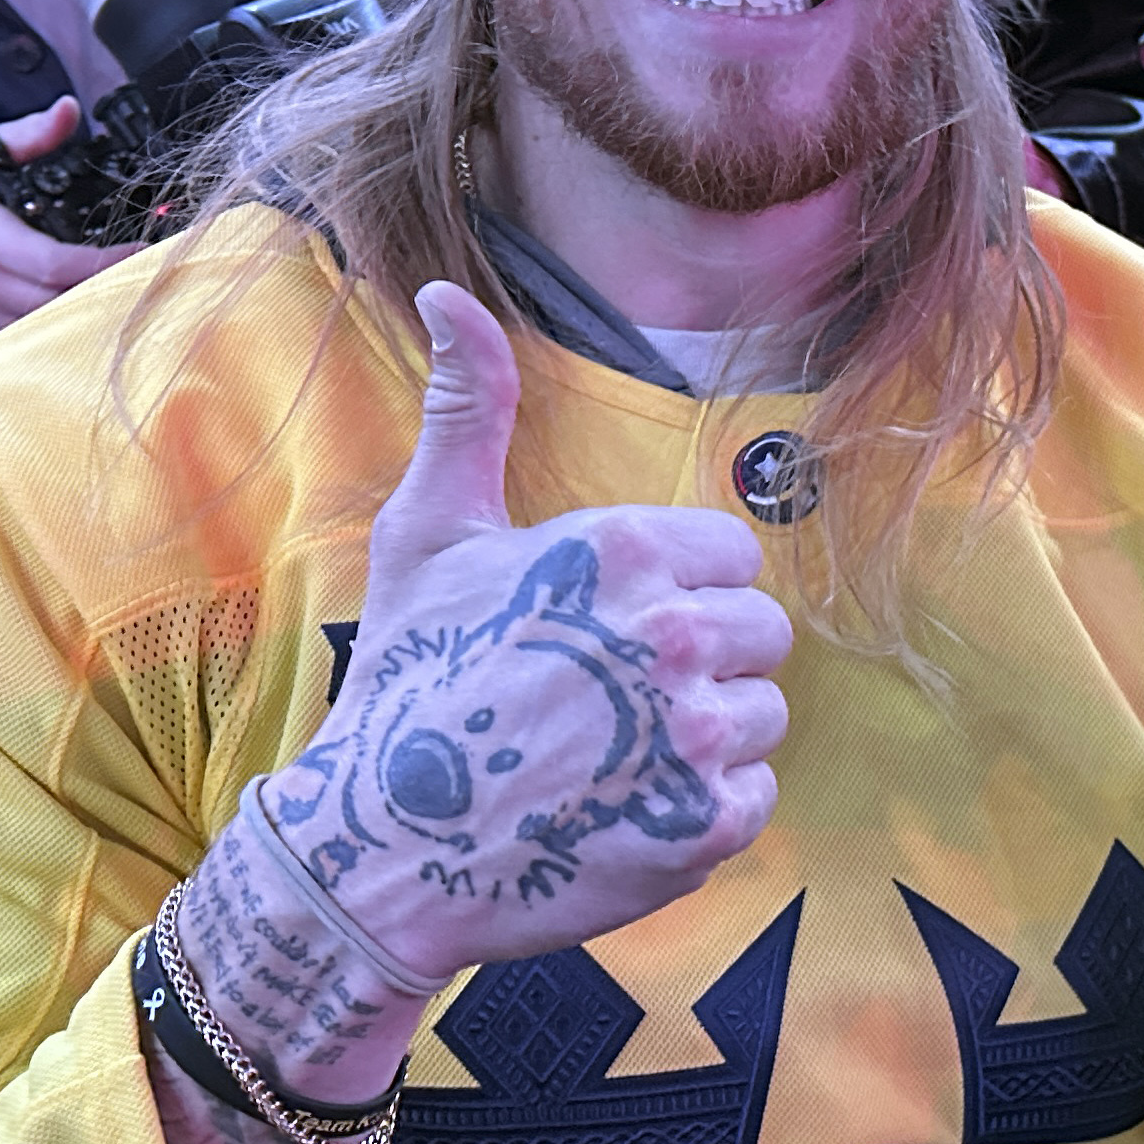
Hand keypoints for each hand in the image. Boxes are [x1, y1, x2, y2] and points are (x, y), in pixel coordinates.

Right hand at [0, 97, 138, 341]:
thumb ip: (25, 136)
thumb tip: (69, 111)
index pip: (58, 264)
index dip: (107, 263)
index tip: (141, 250)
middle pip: (61, 301)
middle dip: (107, 290)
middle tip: (147, 274)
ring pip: (46, 326)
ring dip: (85, 314)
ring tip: (122, 294)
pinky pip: (23, 340)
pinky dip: (54, 330)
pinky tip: (81, 314)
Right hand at [259, 285, 790, 979]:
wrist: (379, 850)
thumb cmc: (407, 682)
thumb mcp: (429, 534)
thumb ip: (466, 409)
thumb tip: (446, 294)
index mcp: (625, 551)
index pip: (730, 557)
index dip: (674, 593)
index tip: (605, 629)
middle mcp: (676, 633)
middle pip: (759, 632)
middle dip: (698, 663)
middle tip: (609, 700)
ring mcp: (696, 735)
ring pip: (764, 715)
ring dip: (705, 740)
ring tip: (615, 758)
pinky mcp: (704, 826)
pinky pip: (756, 797)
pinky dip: (702, 812)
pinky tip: (627, 812)